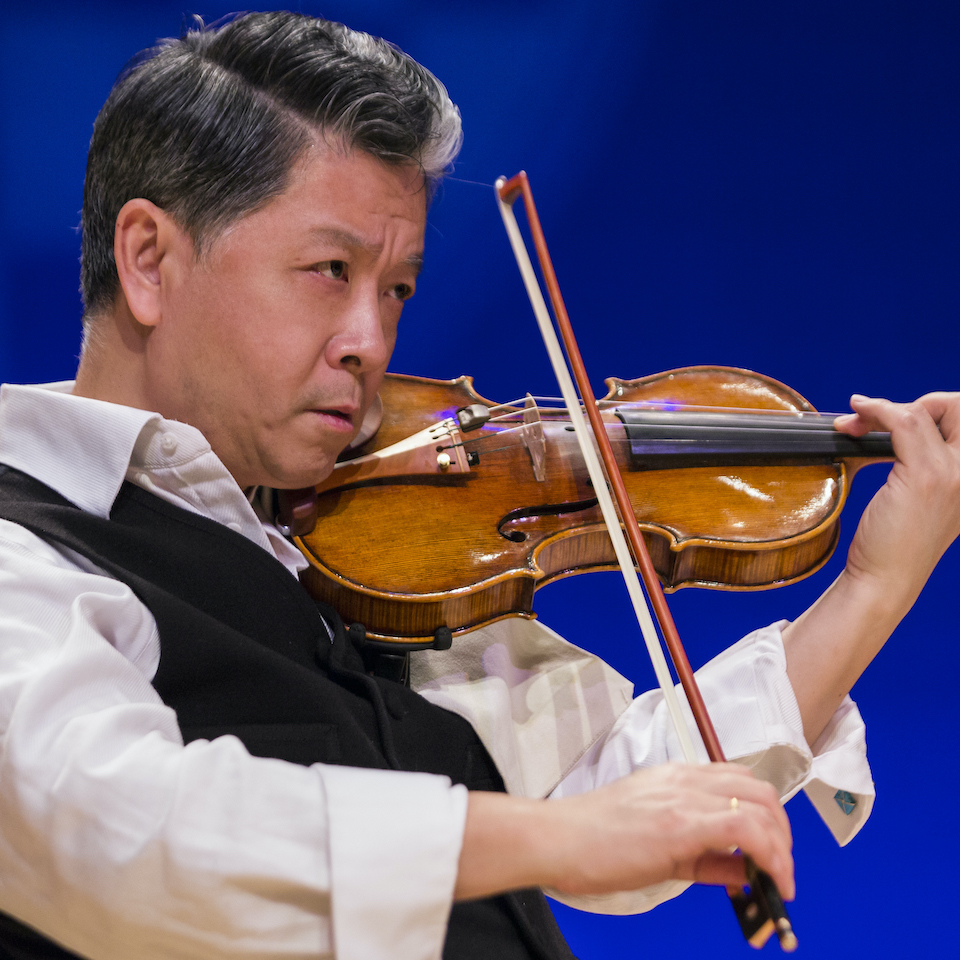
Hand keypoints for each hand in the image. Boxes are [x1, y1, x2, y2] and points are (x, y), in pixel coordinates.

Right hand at [456, 762, 793, 901]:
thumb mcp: (658, 844)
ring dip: (782, 847)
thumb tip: (743, 871)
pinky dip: (769, 855)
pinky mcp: (679, 824)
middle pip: (760, 790)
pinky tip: (767, 881)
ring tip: (779, 882)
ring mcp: (683, 798)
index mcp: (676, 777)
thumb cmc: (594, 841)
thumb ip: (704, 854)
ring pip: (759, 805)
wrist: (557, 839)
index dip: (766, 813)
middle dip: (783, 833)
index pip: (740, 779)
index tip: (771, 848)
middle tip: (781, 870)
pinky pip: (744, 828)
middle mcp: (684, 779)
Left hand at [835, 392, 959, 607]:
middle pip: (957, 405)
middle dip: (913, 404)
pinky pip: (904, 421)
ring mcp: (954, 473)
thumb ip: (917, 457)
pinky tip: (858, 414)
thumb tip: (889, 420)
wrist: (884, 579)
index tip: (889, 420)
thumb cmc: (893, 542)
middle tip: (873, 422)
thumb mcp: (916, 493)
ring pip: (924, 410)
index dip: (928, 409)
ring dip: (882, 409)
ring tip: (854, 424)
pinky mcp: (926, 477)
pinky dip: (877, 411)